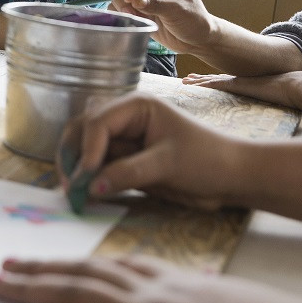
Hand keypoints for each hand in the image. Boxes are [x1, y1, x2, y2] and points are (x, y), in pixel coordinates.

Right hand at [58, 93, 248, 209]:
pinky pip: (99, 169)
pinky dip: (89, 181)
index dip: (87, 149)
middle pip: (82, 131)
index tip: (85, 177)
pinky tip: (84, 196)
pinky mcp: (126, 162)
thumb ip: (128, 172)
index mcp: (136, 106)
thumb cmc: (207, 160)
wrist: (231, 178)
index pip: (98, 123)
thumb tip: (91, 186)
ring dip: (77, 170)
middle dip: (72, 156)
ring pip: (85, 151)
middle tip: (69, 186)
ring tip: (74, 194)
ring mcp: (124, 141)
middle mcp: (124, 120)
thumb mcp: (168, 164)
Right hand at [106, 0, 216, 53]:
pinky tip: (133, 20)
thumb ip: (155, 5)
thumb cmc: (193, 19)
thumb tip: (135, 2)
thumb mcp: (177, 11)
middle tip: (126, 10)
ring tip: (134, 16)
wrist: (195, 37)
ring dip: (118, 2)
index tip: (130, 0)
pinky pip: (114, 4)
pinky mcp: (131, 5)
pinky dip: (118, 12)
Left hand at [182, 71, 300, 107]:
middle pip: (214, 80)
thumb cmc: (288, 98)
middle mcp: (240, 82)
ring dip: (197, 82)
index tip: (200, 83)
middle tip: (186, 80)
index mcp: (246, 86)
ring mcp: (238, 82)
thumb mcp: (273, 104)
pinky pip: (217, 83)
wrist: (295, 87)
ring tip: (184, 82)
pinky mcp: (238, 84)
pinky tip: (194, 84)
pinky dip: (204, 84)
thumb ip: (267, 108)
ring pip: (212, 81)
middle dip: (199, 80)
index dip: (211, 83)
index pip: (224, 84)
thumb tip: (269, 121)